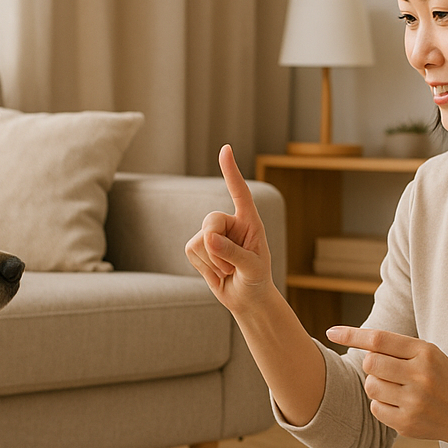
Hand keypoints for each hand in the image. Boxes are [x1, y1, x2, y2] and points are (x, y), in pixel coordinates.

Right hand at [184, 145, 273, 314]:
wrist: (246, 299)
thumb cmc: (256, 280)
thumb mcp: (253, 268)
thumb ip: (234, 253)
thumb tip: (208, 239)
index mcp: (250, 221)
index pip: (239, 193)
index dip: (231, 172)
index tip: (225, 149)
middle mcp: (230, 222)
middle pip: (210, 222)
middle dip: (217, 248)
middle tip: (231, 266)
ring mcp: (212, 233)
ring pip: (199, 240)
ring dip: (213, 262)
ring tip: (229, 270)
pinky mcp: (198, 246)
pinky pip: (190, 251)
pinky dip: (203, 266)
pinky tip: (217, 272)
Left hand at [324, 326, 447, 442]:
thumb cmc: (441, 377)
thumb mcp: (427, 354)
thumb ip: (395, 347)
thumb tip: (355, 341)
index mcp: (425, 352)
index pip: (379, 340)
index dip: (352, 335)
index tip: (331, 332)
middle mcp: (420, 375)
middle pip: (370, 363)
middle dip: (372, 365)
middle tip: (388, 370)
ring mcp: (414, 401)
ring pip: (370, 386)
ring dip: (376, 385)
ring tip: (396, 388)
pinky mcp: (407, 423)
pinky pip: (375, 408)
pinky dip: (381, 404)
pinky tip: (400, 404)